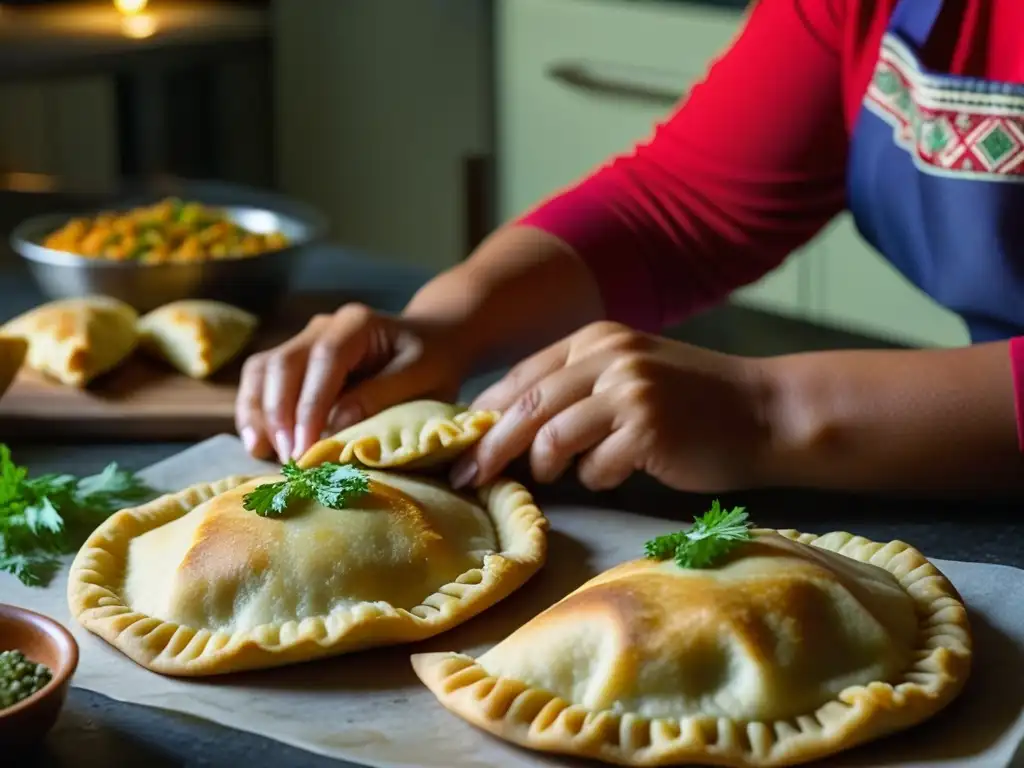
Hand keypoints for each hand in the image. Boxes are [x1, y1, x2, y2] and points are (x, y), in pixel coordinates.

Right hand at [236, 304, 467, 461]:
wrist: (434, 341)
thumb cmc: (434, 361)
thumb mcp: (423, 378)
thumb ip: (381, 397)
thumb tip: (334, 427)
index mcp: (357, 323)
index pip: (324, 359)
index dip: (310, 405)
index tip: (305, 448)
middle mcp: (323, 326)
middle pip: (282, 363)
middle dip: (279, 414)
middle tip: (289, 459)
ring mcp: (304, 341)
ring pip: (262, 370)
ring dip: (258, 413)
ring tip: (265, 453)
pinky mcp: (296, 361)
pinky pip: (261, 380)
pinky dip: (254, 410)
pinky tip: (259, 443)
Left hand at [450, 322, 768, 492]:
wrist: (764, 411)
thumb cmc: (690, 402)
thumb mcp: (628, 376)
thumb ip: (575, 390)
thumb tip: (507, 428)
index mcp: (596, 339)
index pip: (522, 376)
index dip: (485, 414)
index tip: (462, 448)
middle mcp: (610, 356)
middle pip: (526, 405)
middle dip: (491, 447)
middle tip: (470, 479)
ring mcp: (631, 390)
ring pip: (553, 436)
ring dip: (546, 466)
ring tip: (555, 476)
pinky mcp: (650, 427)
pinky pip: (596, 466)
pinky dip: (596, 478)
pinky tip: (616, 472)